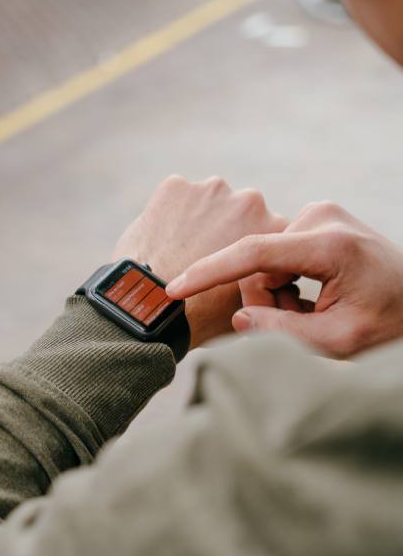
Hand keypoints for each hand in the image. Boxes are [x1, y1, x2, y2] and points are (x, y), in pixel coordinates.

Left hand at [112, 176, 287, 348]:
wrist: (153, 308)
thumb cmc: (205, 316)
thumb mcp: (254, 303)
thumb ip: (266, 281)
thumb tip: (267, 280)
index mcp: (276, 228)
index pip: (268, 231)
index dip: (251, 250)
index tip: (235, 266)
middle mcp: (250, 200)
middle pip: (239, 211)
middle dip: (227, 229)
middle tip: (206, 258)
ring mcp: (211, 189)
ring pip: (207, 202)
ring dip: (200, 219)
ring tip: (182, 253)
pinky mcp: (176, 186)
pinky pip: (175, 198)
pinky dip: (170, 214)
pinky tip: (161, 241)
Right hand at [166, 201, 402, 358]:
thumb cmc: (390, 324)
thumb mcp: (340, 342)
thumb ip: (284, 333)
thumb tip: (237, 317)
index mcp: (330, 244)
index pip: (254, 253)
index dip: (209, 272)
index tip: (174, 288)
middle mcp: (321, 217)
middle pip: (257, 263)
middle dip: (265, 300)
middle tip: (300, 324)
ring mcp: (319, 214)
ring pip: (264, 261)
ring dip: (277, 294)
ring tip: (312, 310)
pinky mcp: (316, 218)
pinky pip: (277, 253)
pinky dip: (285, 281)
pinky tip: (311, 295)